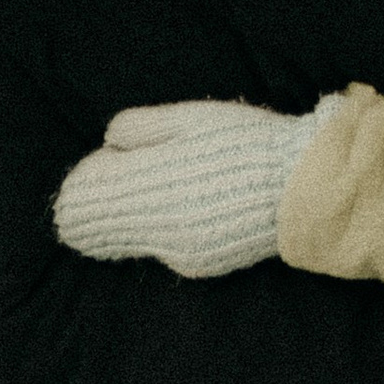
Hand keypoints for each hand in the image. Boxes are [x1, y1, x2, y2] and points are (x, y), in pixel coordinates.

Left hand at [52, 98, 323, 279]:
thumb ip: (143, 127)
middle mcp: (160, 224)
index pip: (91, 192)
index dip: (81, 182)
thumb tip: (109, 139)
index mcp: (156, 181)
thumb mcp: (193, 117)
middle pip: (97, 227)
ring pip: (123, 243)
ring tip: (112, 211)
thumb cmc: (248, 142)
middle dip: (88, 210)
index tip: (89, 170)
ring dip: (113, 225)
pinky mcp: (197, 266)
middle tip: (83, 196)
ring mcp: (178, 250)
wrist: (302, 187)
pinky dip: (147, 233)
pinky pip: (155, 250)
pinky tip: (158, 216)